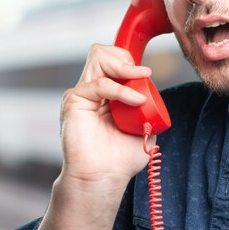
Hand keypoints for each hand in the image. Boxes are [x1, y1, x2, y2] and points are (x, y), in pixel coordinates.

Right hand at [59, 43, 152, 193]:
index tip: (147, 74)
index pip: (113, 60)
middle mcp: (92, 89)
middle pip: (103, 52)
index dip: (129, 60)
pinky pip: (99, 84)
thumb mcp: (143, 128)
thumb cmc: (120, 159)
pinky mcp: (74, 100)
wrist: (104, 177)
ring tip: (140, 79)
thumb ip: (147, 109)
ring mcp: (82, 93)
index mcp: (106, 93)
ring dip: (124, 65)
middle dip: (125, 57)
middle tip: (142, 74)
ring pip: (97, 56)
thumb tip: (154, 96)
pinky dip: (122, 90)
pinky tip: (136, 100)